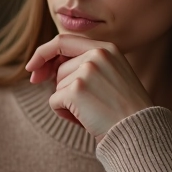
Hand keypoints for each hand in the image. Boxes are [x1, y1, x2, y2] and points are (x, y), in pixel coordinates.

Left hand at [25, 34, 152, 142]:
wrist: (139, 131)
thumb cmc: (125, 110)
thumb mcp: (113, 76)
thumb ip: (88, 64)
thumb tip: (49, 68)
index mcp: (107, 48)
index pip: (64, 40)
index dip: (44, 53)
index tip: (32, 67)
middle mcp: (97, 54)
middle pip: (60, 69)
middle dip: (63, 88)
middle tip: (85, 105)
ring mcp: (86, 71)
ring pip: (57, 86)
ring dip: (67, 103)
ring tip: (92, 112)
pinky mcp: (76, 89)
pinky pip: (54, 101)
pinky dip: (64, 113)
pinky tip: (85, 119)